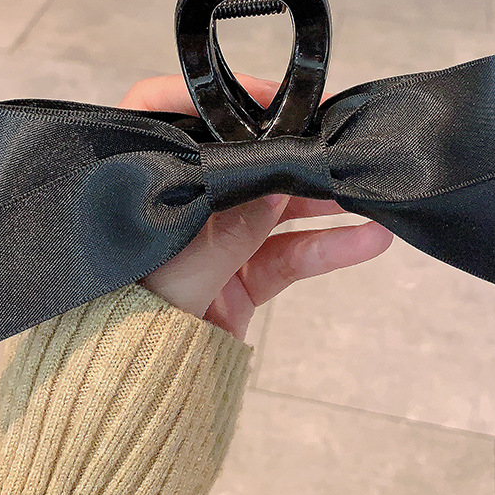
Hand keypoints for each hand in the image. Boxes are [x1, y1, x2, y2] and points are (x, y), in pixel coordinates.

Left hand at [118, 74, 393, 341]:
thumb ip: (228, 231)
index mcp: (142, 189)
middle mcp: (180, 207)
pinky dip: (330, 247)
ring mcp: (215, 240)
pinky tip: (368, 239)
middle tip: (330, 136)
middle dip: (284, 150)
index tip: (262, 99)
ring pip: (274, 206)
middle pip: (235, 160)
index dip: (207, 97)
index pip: (160, 114)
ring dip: (320, 198)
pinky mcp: (244, 276)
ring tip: (364, 187)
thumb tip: (276, 187)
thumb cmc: (126, 329)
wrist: (140, 397)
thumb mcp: (176, 273)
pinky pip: (291, 255)